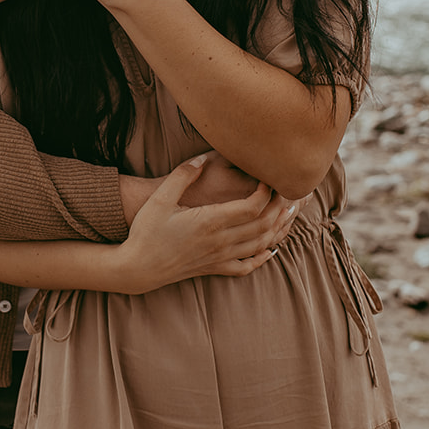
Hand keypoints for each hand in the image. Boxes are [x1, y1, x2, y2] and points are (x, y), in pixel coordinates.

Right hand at [115, 154, 299, 290]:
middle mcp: (220, 241)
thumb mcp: (160, 199)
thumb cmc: (146, 231)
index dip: (266, 192)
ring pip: (260, 244)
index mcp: (210, 221)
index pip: (252, 206)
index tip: (268, 179)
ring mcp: (219, 257)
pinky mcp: (215, 268)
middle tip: (290, 192)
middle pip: (263, 224)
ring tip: (290, 213)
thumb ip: (181, 176)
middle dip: (280, 208)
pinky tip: (271, 249)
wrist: (138, 267)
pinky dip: (263, 257)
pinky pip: (246, 266)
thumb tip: (201, 159)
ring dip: (279, 228)